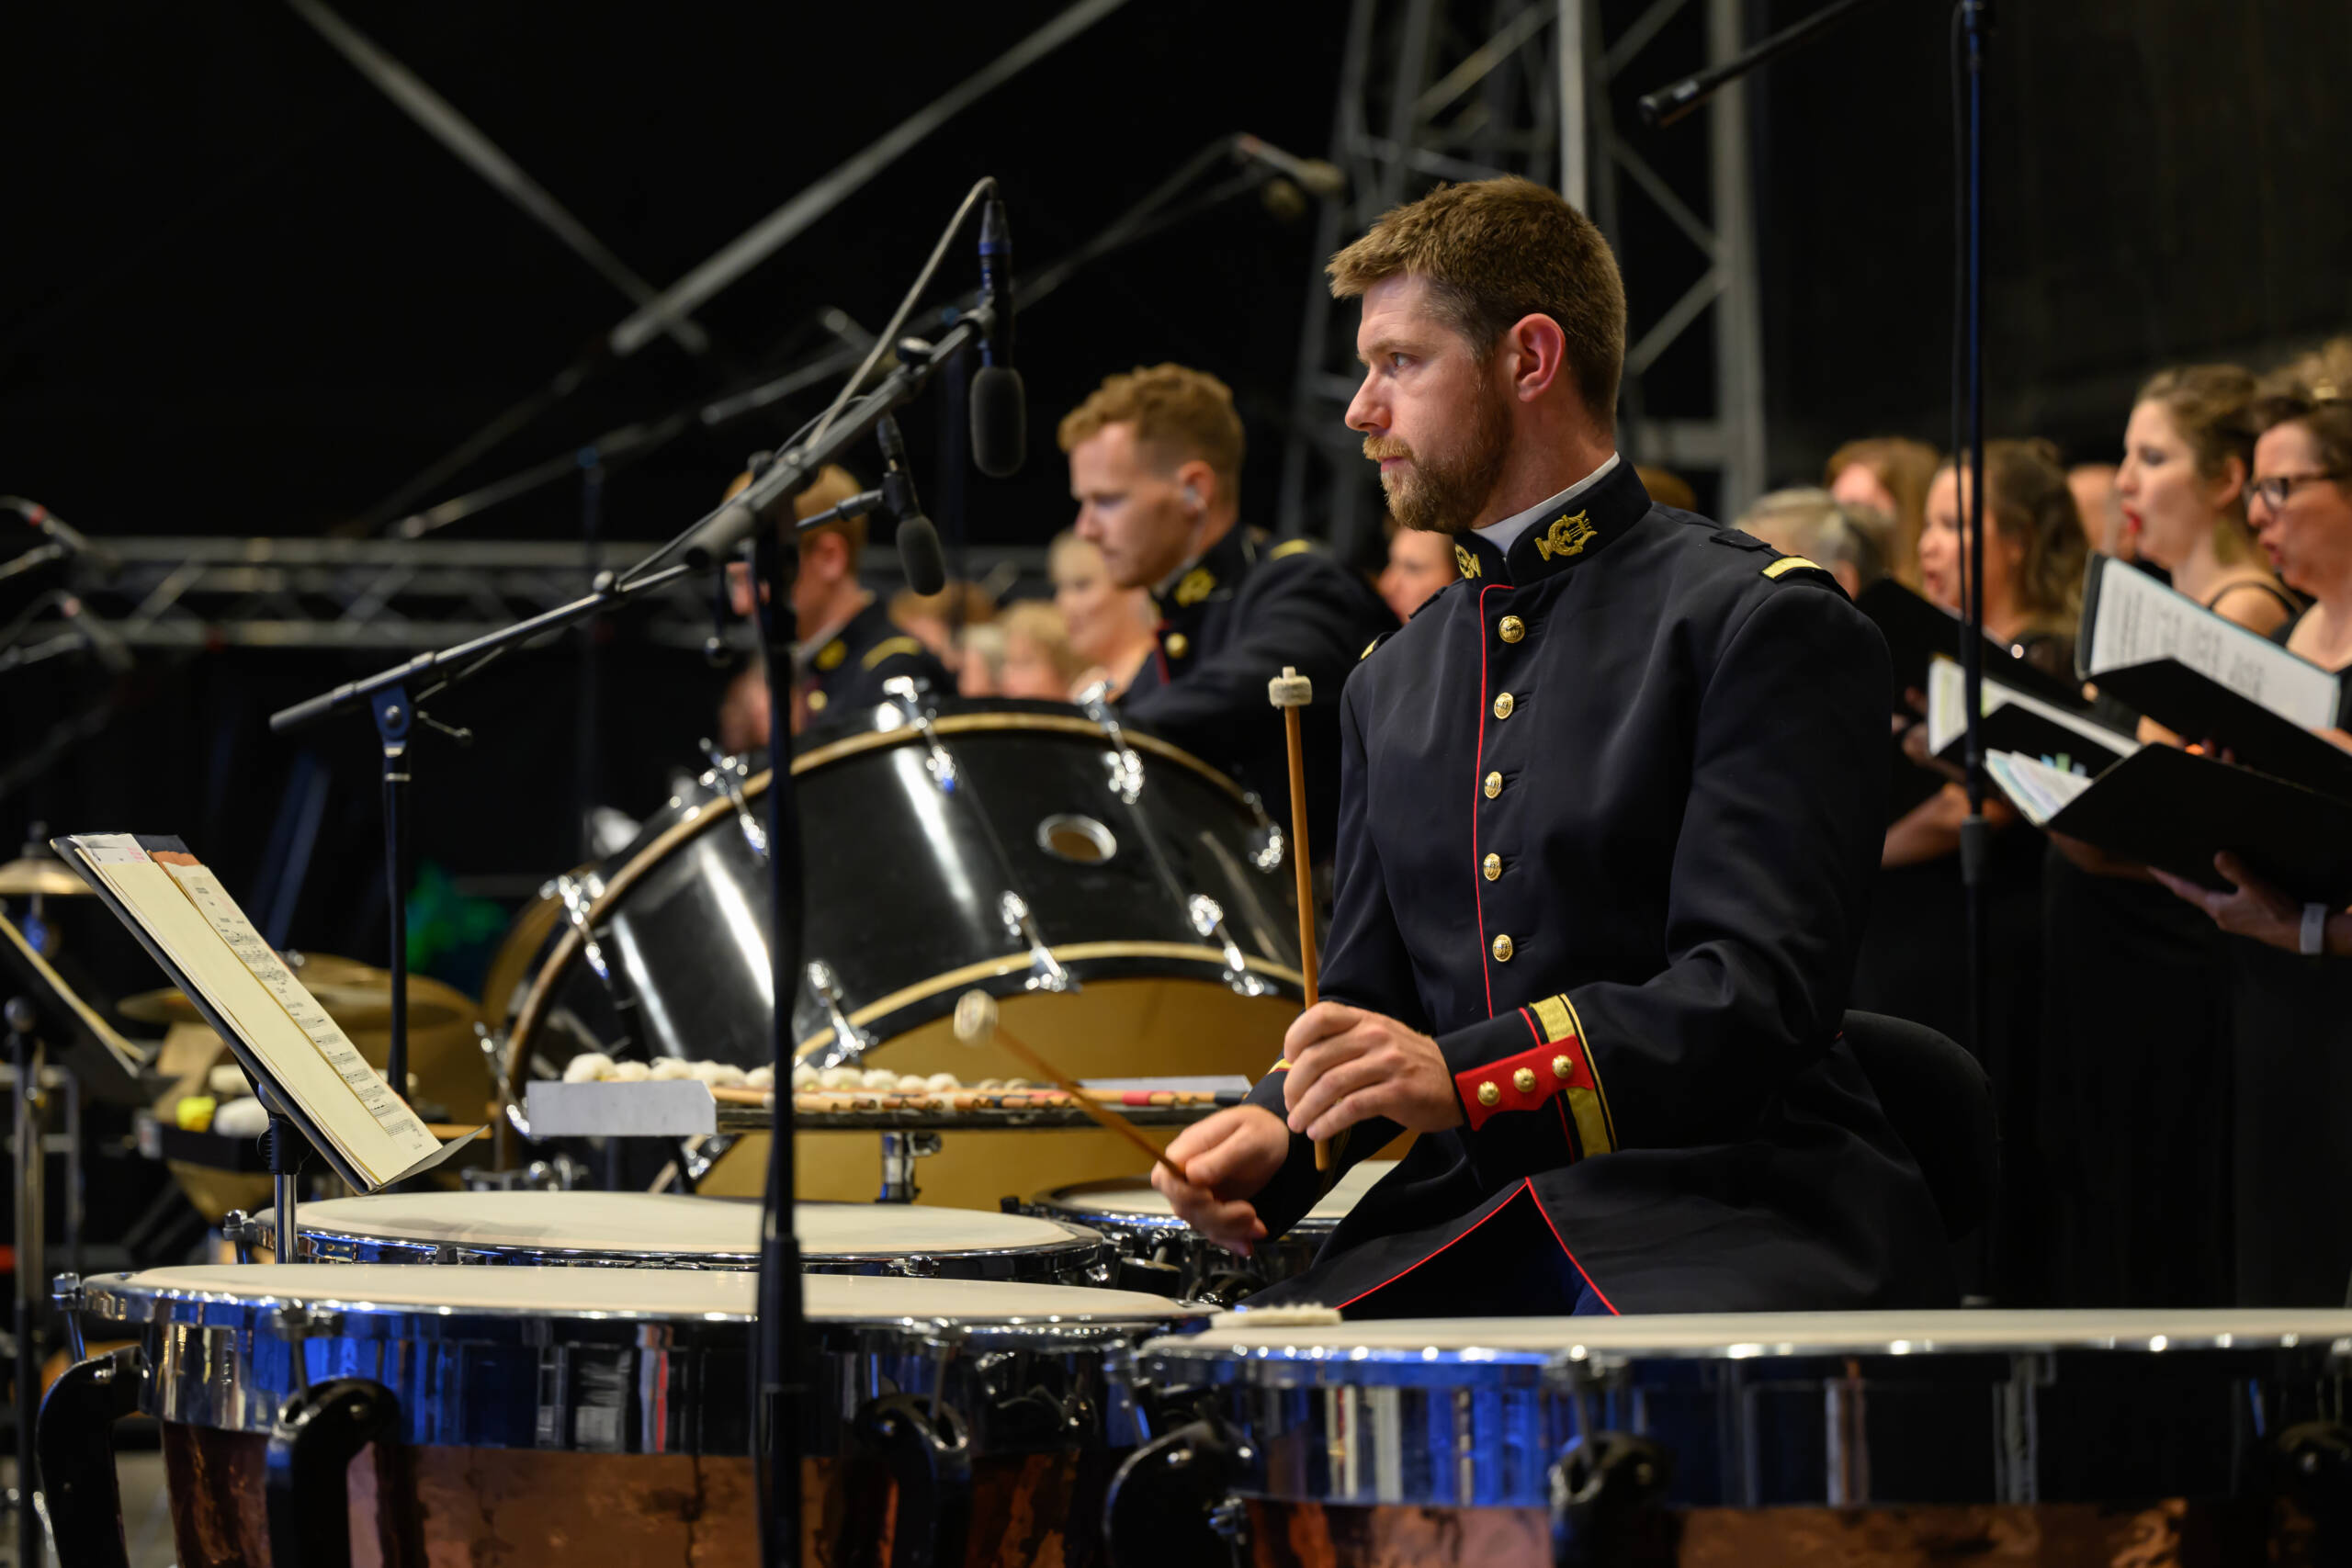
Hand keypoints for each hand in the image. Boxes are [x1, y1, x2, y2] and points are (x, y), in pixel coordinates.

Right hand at [1149, 1105, 1289, 1255]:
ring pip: (1200, 1223)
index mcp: (1186, 1150)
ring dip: (1229, 1231)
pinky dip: (1230, 1240)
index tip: (1210, 1197)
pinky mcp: (1212, 1208)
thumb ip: (1221, 1156)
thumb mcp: (1248, 1138)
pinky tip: (1247, 1245)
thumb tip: (1192, 1175)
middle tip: (1249, 1213)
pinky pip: (1213, 1230)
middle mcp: (1185, 1174)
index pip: (1165, 1179)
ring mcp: (1198, 1193)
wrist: (1276, 1140)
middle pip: (1183, 1207)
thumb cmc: (1259, 1129)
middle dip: (1217, 1217)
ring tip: (1259, 1227)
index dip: (1184, 1194)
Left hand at [1281, 1002, 1464, 1142]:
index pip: (1320, 1016)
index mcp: (1366, 1020)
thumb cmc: (1409, 1062)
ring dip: (1306, 1109)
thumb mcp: (1380, 1037)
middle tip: (1290, 1105)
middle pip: (1317, 1058)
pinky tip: (1319, 1132)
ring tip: (1298, 1124)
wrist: (1457, 1079)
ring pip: (1330, 1086)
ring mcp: (1387, 1064)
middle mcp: (1375, 1037)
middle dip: (1294, 1086)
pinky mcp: (1397, 1093)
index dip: (1295, 1037)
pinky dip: (1327, 1123)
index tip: (1288, 1060)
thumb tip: (1299, 1062)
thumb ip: (1346, 1041)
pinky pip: (1350, 1108)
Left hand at [2150, 852, 2302, 949]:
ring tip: (2194, 873)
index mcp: (2216, 908)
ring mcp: (2232, 920)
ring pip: (2209, 900)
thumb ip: (2236, 871)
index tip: (2152, 867)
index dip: (2167, 878)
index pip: (2184, 889)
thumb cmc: (2277, 912)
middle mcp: (2220, 916)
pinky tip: (2225, 887)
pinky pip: (2224, 903)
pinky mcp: (2245, 921)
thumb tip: (2218, 855)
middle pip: (2194, 895)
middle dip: (2182, 881)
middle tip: (2170, 868)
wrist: (2299, 933)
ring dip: (2201, 887)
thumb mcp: (2255, 887)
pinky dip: (2218, 892)